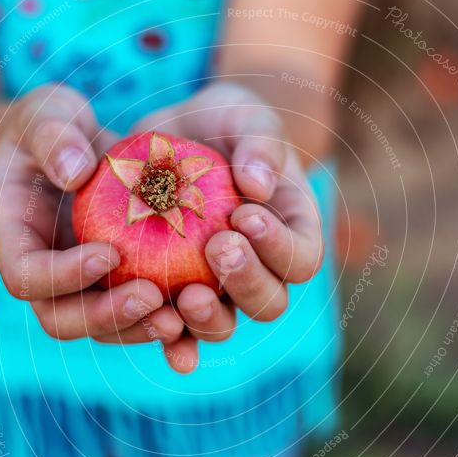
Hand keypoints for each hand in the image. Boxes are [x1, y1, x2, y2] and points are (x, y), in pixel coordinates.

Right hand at [0, 85, 187, 368]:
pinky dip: (166, 326)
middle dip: (107, 316)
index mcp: (13, 237)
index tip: (110, 253)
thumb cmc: (53, 126)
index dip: (63, 275)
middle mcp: (44, 275)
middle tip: (152, 296)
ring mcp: (81, 288)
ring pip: (103, 329)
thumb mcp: (46, 113)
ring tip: (179, 316)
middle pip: (62, 318)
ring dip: (139, 329)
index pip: (26, 274)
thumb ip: (52, 135)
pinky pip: (138, 317)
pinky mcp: (116, 288)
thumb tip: (75, 171)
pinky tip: (198, 321)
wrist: (72, 149)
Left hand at [133, 82, 324, 364]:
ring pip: (224, 325)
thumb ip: (261, 142)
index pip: (301, 258)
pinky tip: (156, 330)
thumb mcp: (247, 116)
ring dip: (208, 319)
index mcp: (292, 234)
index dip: (279, 247)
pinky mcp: (176, 295)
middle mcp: (260, 272)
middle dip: (246, 282)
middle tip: (217, 246)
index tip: (244, 214)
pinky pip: (176, 330)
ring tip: (185, 295)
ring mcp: (218, 290)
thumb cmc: (224, 125)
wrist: (177, 138)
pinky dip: (170, 340)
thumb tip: (258, 184)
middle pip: (269, 302)